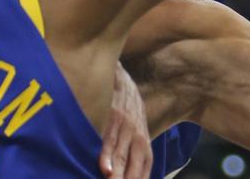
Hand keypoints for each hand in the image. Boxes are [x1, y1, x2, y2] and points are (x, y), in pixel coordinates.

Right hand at [99, 64, 151, 178]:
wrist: (123, 80)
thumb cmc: (130, 113)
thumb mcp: (138, 132)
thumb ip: (135, 155)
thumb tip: (130, 174)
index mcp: (144, 145)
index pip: (143, 172)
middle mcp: (138, 138)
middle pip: (134, 168)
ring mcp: (126, 128)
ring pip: (122, 157)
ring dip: (118, 176)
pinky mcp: (114, 118)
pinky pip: (109, 140)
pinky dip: (107, 156)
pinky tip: (105, 170)